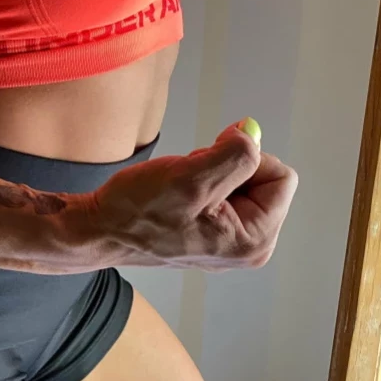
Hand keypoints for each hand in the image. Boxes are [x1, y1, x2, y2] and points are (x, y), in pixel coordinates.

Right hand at [90, 122, 297, 271]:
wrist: (100, 231)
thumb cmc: (136, 212)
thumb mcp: (190, 176)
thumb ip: (235, 154)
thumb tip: (254, 134)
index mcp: (254, 240)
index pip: (281, 176)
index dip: (246, 159)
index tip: (208, 165)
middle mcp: (250, 246)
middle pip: (263, 179)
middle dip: (226, 167)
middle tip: (189, 179)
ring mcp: (231, 241)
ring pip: (240, 181)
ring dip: (211, 172)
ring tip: (179, 188)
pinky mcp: (214, 232)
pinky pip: (224, 191)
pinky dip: (202, 182)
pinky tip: (178, 194)